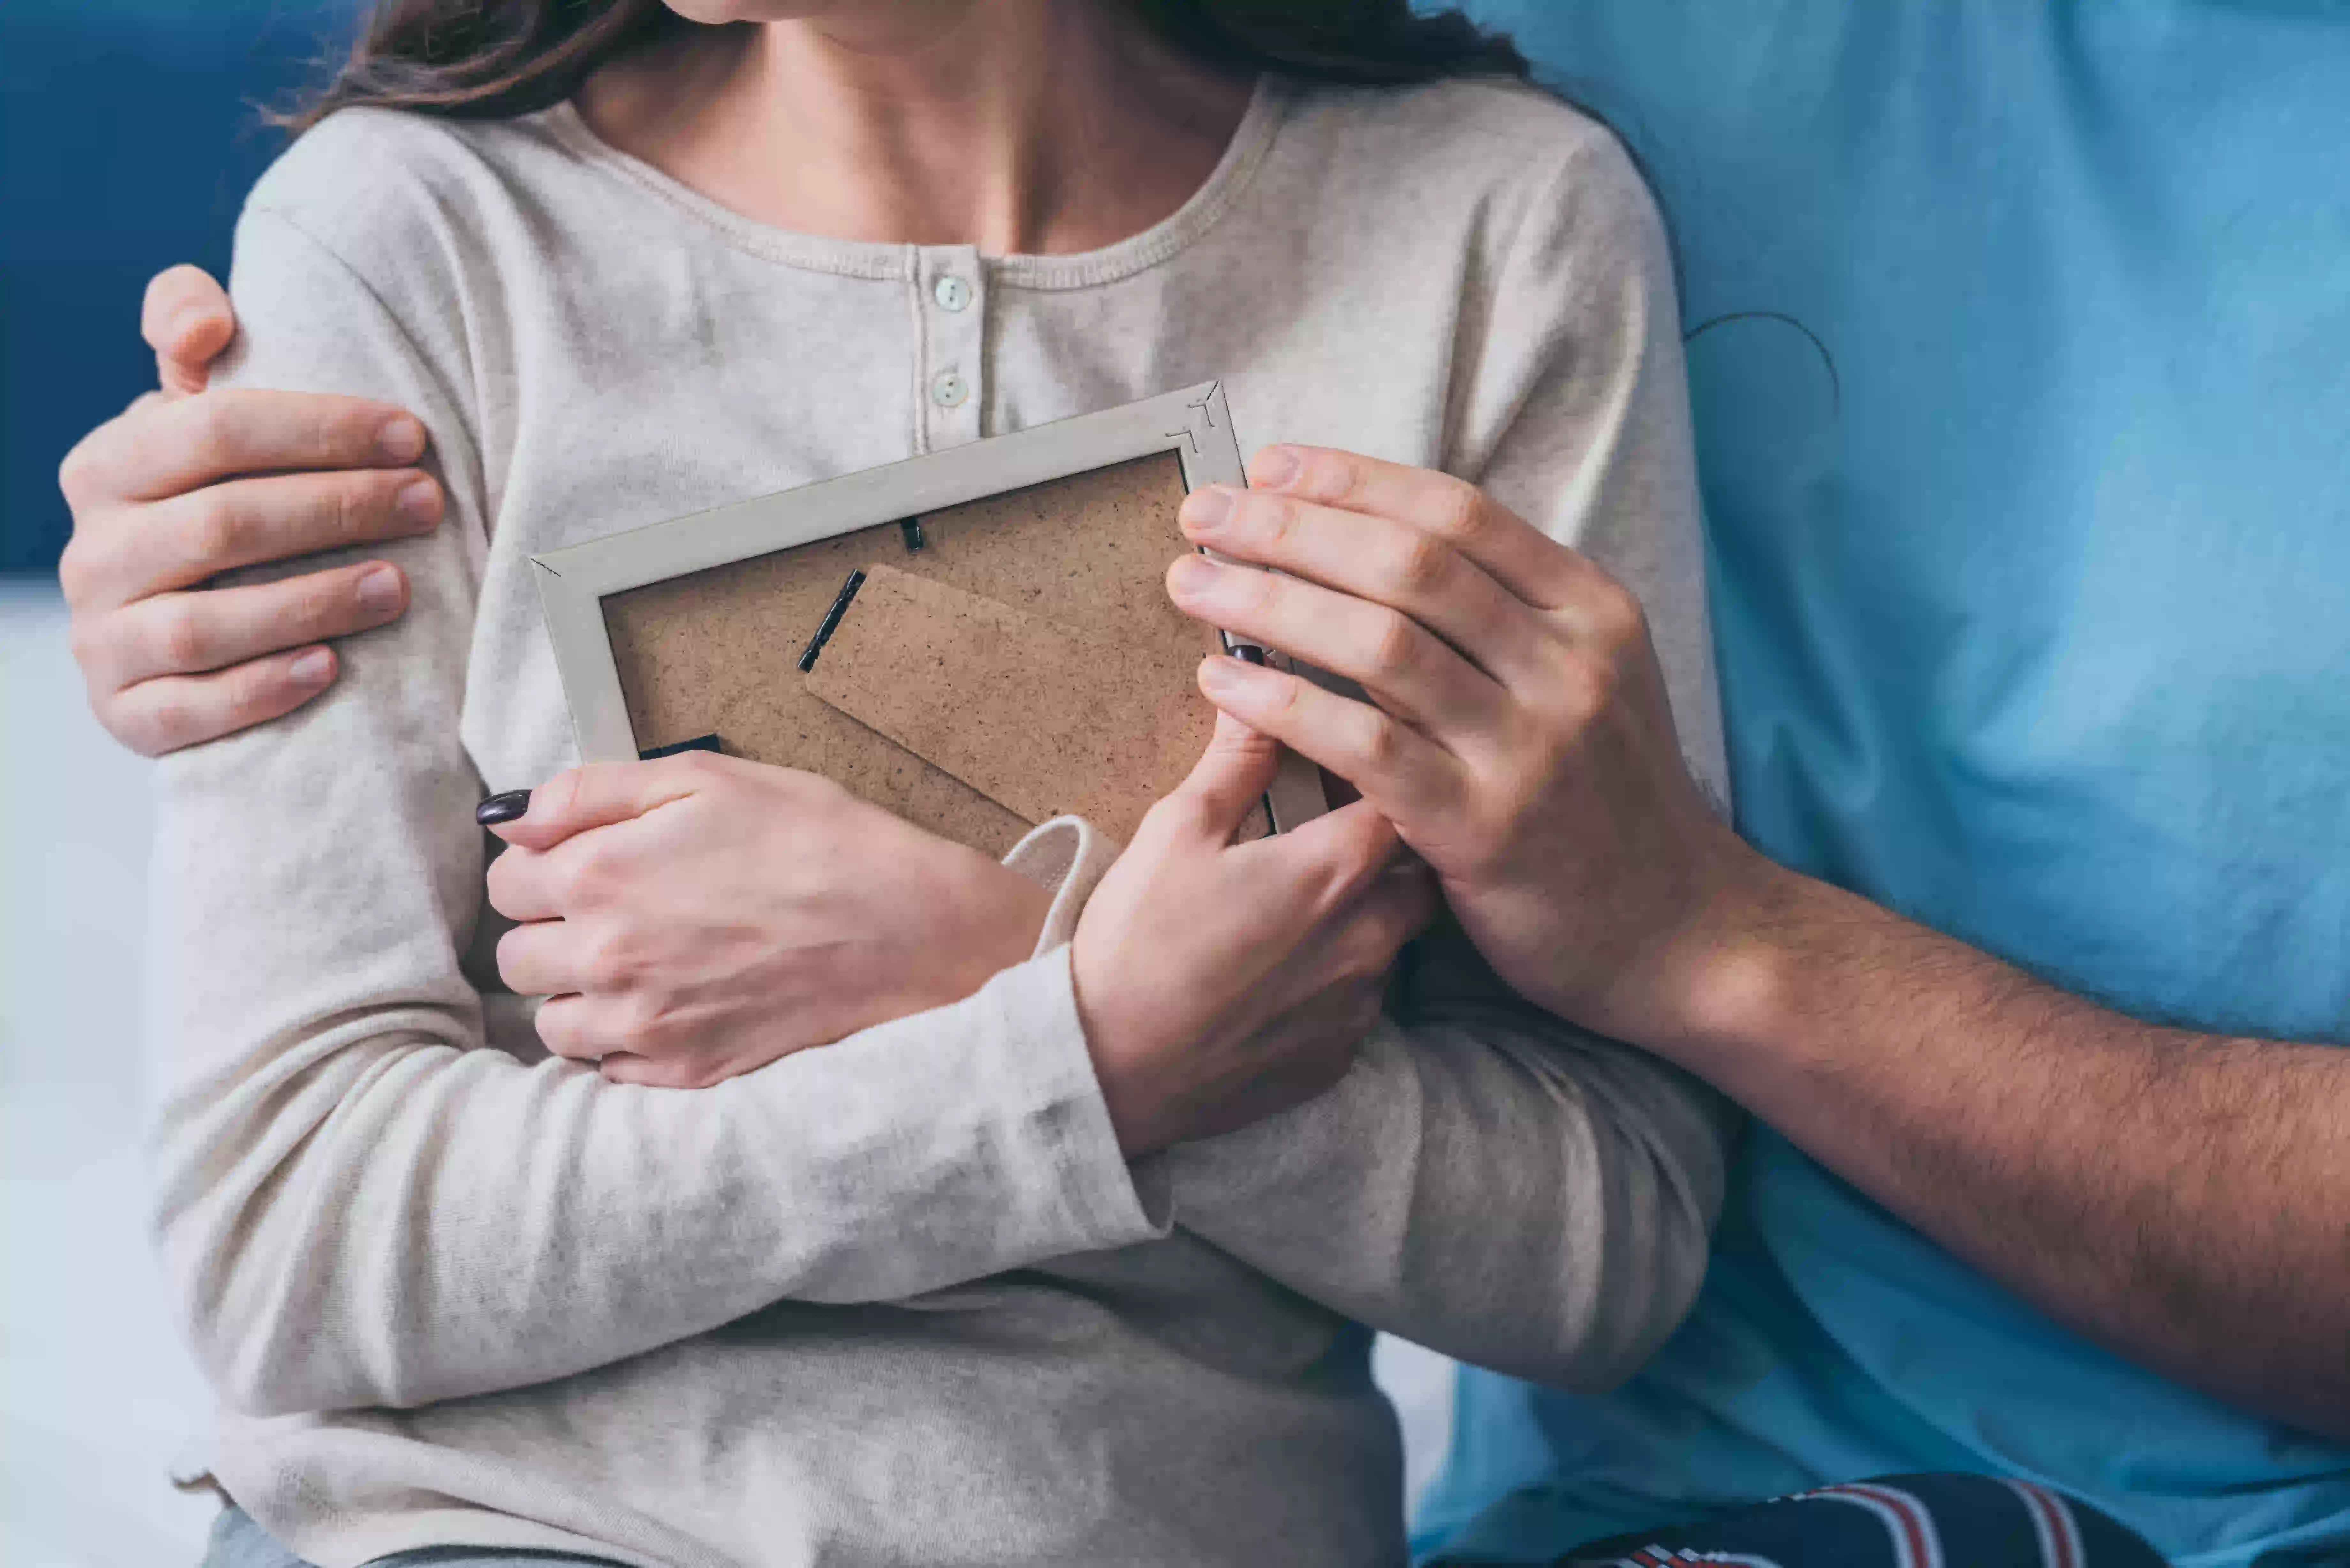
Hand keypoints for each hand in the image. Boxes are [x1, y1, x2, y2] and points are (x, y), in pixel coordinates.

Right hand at [57, 265, 444, 754]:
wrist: (172, 625)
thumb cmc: (213, 500)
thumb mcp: (195, 420)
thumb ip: (191, 344)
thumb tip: (202, 320)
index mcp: (108, 466)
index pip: (211, 429)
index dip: (319, 427)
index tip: (412, 433)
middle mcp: (93, 553)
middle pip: (222, 522)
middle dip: (337, 509)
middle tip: (428, 504)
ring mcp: (102, 638)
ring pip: (205, 623)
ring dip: (312, 601)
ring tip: (399, 587)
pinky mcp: (124, 713)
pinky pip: (187, 709)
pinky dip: (261, 689)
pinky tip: (331, 670)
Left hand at [484, 752, 1051, 1087]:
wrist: (904, 927)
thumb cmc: (817, 841)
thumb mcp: (707, 779)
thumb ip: (593, 793)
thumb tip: (512, 816)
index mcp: (600, 875)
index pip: (505, 881)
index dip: (542, 865)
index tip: (584, 862)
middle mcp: (605, 958)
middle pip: (517, 956)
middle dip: (555, 930)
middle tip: (619, 911)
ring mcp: (643, 1025)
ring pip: (553, 1024)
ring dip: (579, 994)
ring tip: (642, 964)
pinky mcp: (683, 1071)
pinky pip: (609, 1071)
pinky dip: (625, 1044)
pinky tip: (673, 1006)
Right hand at [1072, 712, 1437, 1154]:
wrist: (1109, 1068)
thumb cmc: (1139, 942)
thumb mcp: (1177, 831)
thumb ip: (1235, 761)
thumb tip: (1258, 693)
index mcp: (1333, 872)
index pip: (1407, 798)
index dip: (1389, 775)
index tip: (1362, 765)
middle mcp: (1368, 939)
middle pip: (1421, 874)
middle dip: (1395, 849)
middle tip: (1342, 836)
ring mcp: (1358, 1005)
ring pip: (1397, 941)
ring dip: (1371, 916)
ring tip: (1310, 908)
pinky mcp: (1339, 1056)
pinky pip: (1366, 1003)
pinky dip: (1343, 979)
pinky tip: (1288, 973)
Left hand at [1165, 446, 1769, 1047]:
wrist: (1676, 930)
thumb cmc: (1604, 798)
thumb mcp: (1585, 679)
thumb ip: (1503, 615)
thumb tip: (1375, 542)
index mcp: (1591, 610)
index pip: (1457, 511)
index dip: (1352, 480)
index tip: (1269, 466)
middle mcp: (1568, 665)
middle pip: (1408, 562)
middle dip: (1291, 527)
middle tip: (1205, 513)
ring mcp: (1530, 746)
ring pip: (1378, 643)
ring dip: (1269, 603)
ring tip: (1191, 583)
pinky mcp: (1483, 828)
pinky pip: (1364, 744)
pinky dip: (1282, 705)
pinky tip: (1219, 684)